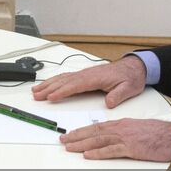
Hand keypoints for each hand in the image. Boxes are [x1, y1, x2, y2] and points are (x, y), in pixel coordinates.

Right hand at [32, 55, 146, 106]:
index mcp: (95, 78)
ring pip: (63, 78)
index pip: (75, 85)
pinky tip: (49, 85)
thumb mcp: (128, 88)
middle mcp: (87, 74)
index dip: (62, 91)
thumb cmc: (130, 77)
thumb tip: (109, 102)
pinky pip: (66, 77)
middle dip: (49, 88)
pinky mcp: (84, 75)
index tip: (50, 97)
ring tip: (36, 90)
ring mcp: (84, 74)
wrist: (134, 68)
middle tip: (36, 95)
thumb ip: (118, 95)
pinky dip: (55, 81)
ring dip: (49, 84)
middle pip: (64, 81)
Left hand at [60, 118, 170, 162]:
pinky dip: (98, 153)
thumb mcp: (138, 129)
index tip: (71, 134)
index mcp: (122, 124)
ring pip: (98, 140)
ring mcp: (126, 138)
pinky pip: (111, 151)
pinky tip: (88, 155)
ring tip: (69, 148)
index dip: (82, 131)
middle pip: (93, 132)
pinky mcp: (132, 148)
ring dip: (82, 144)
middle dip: (76, 136)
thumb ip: (124, 133)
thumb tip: (113, 138)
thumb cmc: (159, 134)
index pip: (97, 126)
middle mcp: (121, 129)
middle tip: (63, 140)